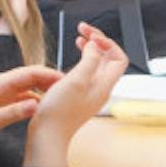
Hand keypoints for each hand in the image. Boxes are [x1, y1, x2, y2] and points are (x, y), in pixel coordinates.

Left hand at [0, 64, 62, 164]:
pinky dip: (35, 100)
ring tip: (61, 98)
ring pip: (28, 87)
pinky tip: (44, 108)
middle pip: (31, 77)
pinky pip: (23, 97)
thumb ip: (13, 113)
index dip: (49, 74)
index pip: (28, 73)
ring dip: (44, 90)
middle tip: (70, 88)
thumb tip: (37, 104)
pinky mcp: (1, 103)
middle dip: (50, 80)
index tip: (66, 80)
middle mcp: (1, 85)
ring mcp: (1, 94)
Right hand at [25, 23, 128, 166]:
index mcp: (104, 85)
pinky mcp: (78, 96)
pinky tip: (70, 58)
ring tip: (79, 38)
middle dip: (98, 41)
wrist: (47, 137)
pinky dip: (81, 61)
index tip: (90, 36)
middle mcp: (100, 89)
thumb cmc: (59, 113)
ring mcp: (89, 93)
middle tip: (83, 29)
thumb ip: (90, 60)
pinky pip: (86, 73)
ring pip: (97, 65)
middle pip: (108, 59)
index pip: (119, 58)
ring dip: (90, 49)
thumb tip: (95, 46)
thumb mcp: (76, 80)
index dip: (107, 43)